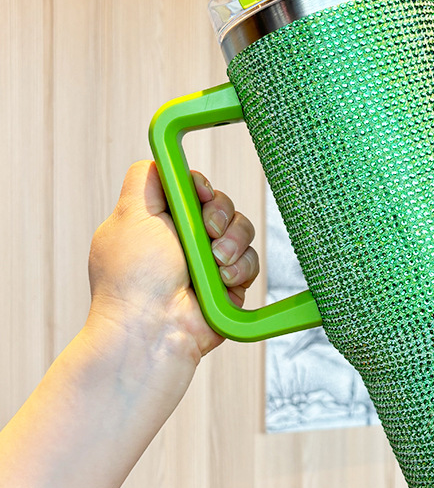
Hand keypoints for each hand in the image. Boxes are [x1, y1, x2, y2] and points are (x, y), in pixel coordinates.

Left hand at [86, 160, 258, 377]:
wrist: (154, 330)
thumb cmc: (135, 278)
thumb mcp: (129, 216)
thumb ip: (144, 180)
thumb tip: (162, 158)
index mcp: (159, 220)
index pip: (193, 186)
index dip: (201, 186)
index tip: (199, 194)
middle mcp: (185, 238)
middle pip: (221, 204)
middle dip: (220, 215)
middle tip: (209, 232)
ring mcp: (209, 261)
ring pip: (241, 229)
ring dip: (232, 243)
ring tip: (215, 263)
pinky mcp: (230, 283)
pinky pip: (251, 259)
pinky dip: (240, 268)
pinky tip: (223, 281)